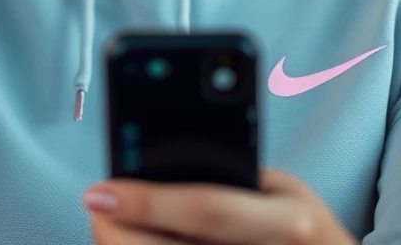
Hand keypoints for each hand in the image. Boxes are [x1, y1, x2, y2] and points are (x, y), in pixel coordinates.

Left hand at [83, 168, 357, 244]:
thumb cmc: (304, 229)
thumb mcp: (284, 190)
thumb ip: (233, 178)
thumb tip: (156, 163)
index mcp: (286, 223)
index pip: (204, 211)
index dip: (146, 200)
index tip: (100, 186)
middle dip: (115, 229)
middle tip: (95, 200)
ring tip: (109, 219)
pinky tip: (133, 239)